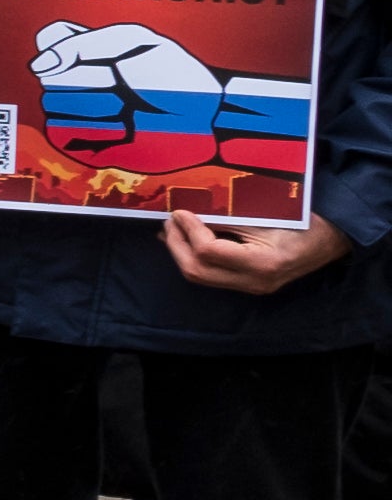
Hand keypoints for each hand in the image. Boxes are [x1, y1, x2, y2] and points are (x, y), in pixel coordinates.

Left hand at [170, 210, 356, 294]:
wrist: (329, 242)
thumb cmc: (303, 223)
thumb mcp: (267, 216)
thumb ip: (228, 219)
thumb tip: (190, 214)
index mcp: (263, 263)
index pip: (209, 252)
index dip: (189, 230)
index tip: (179, 212)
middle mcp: (255, 282)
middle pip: (197, 271)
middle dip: (176, 245)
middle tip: (169, 221)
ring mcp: (251, 288)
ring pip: (200, 278)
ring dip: (179, 253)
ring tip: (172, 230)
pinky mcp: (248, 286)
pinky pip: (211, 276)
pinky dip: (193, 259)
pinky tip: (186, 242)